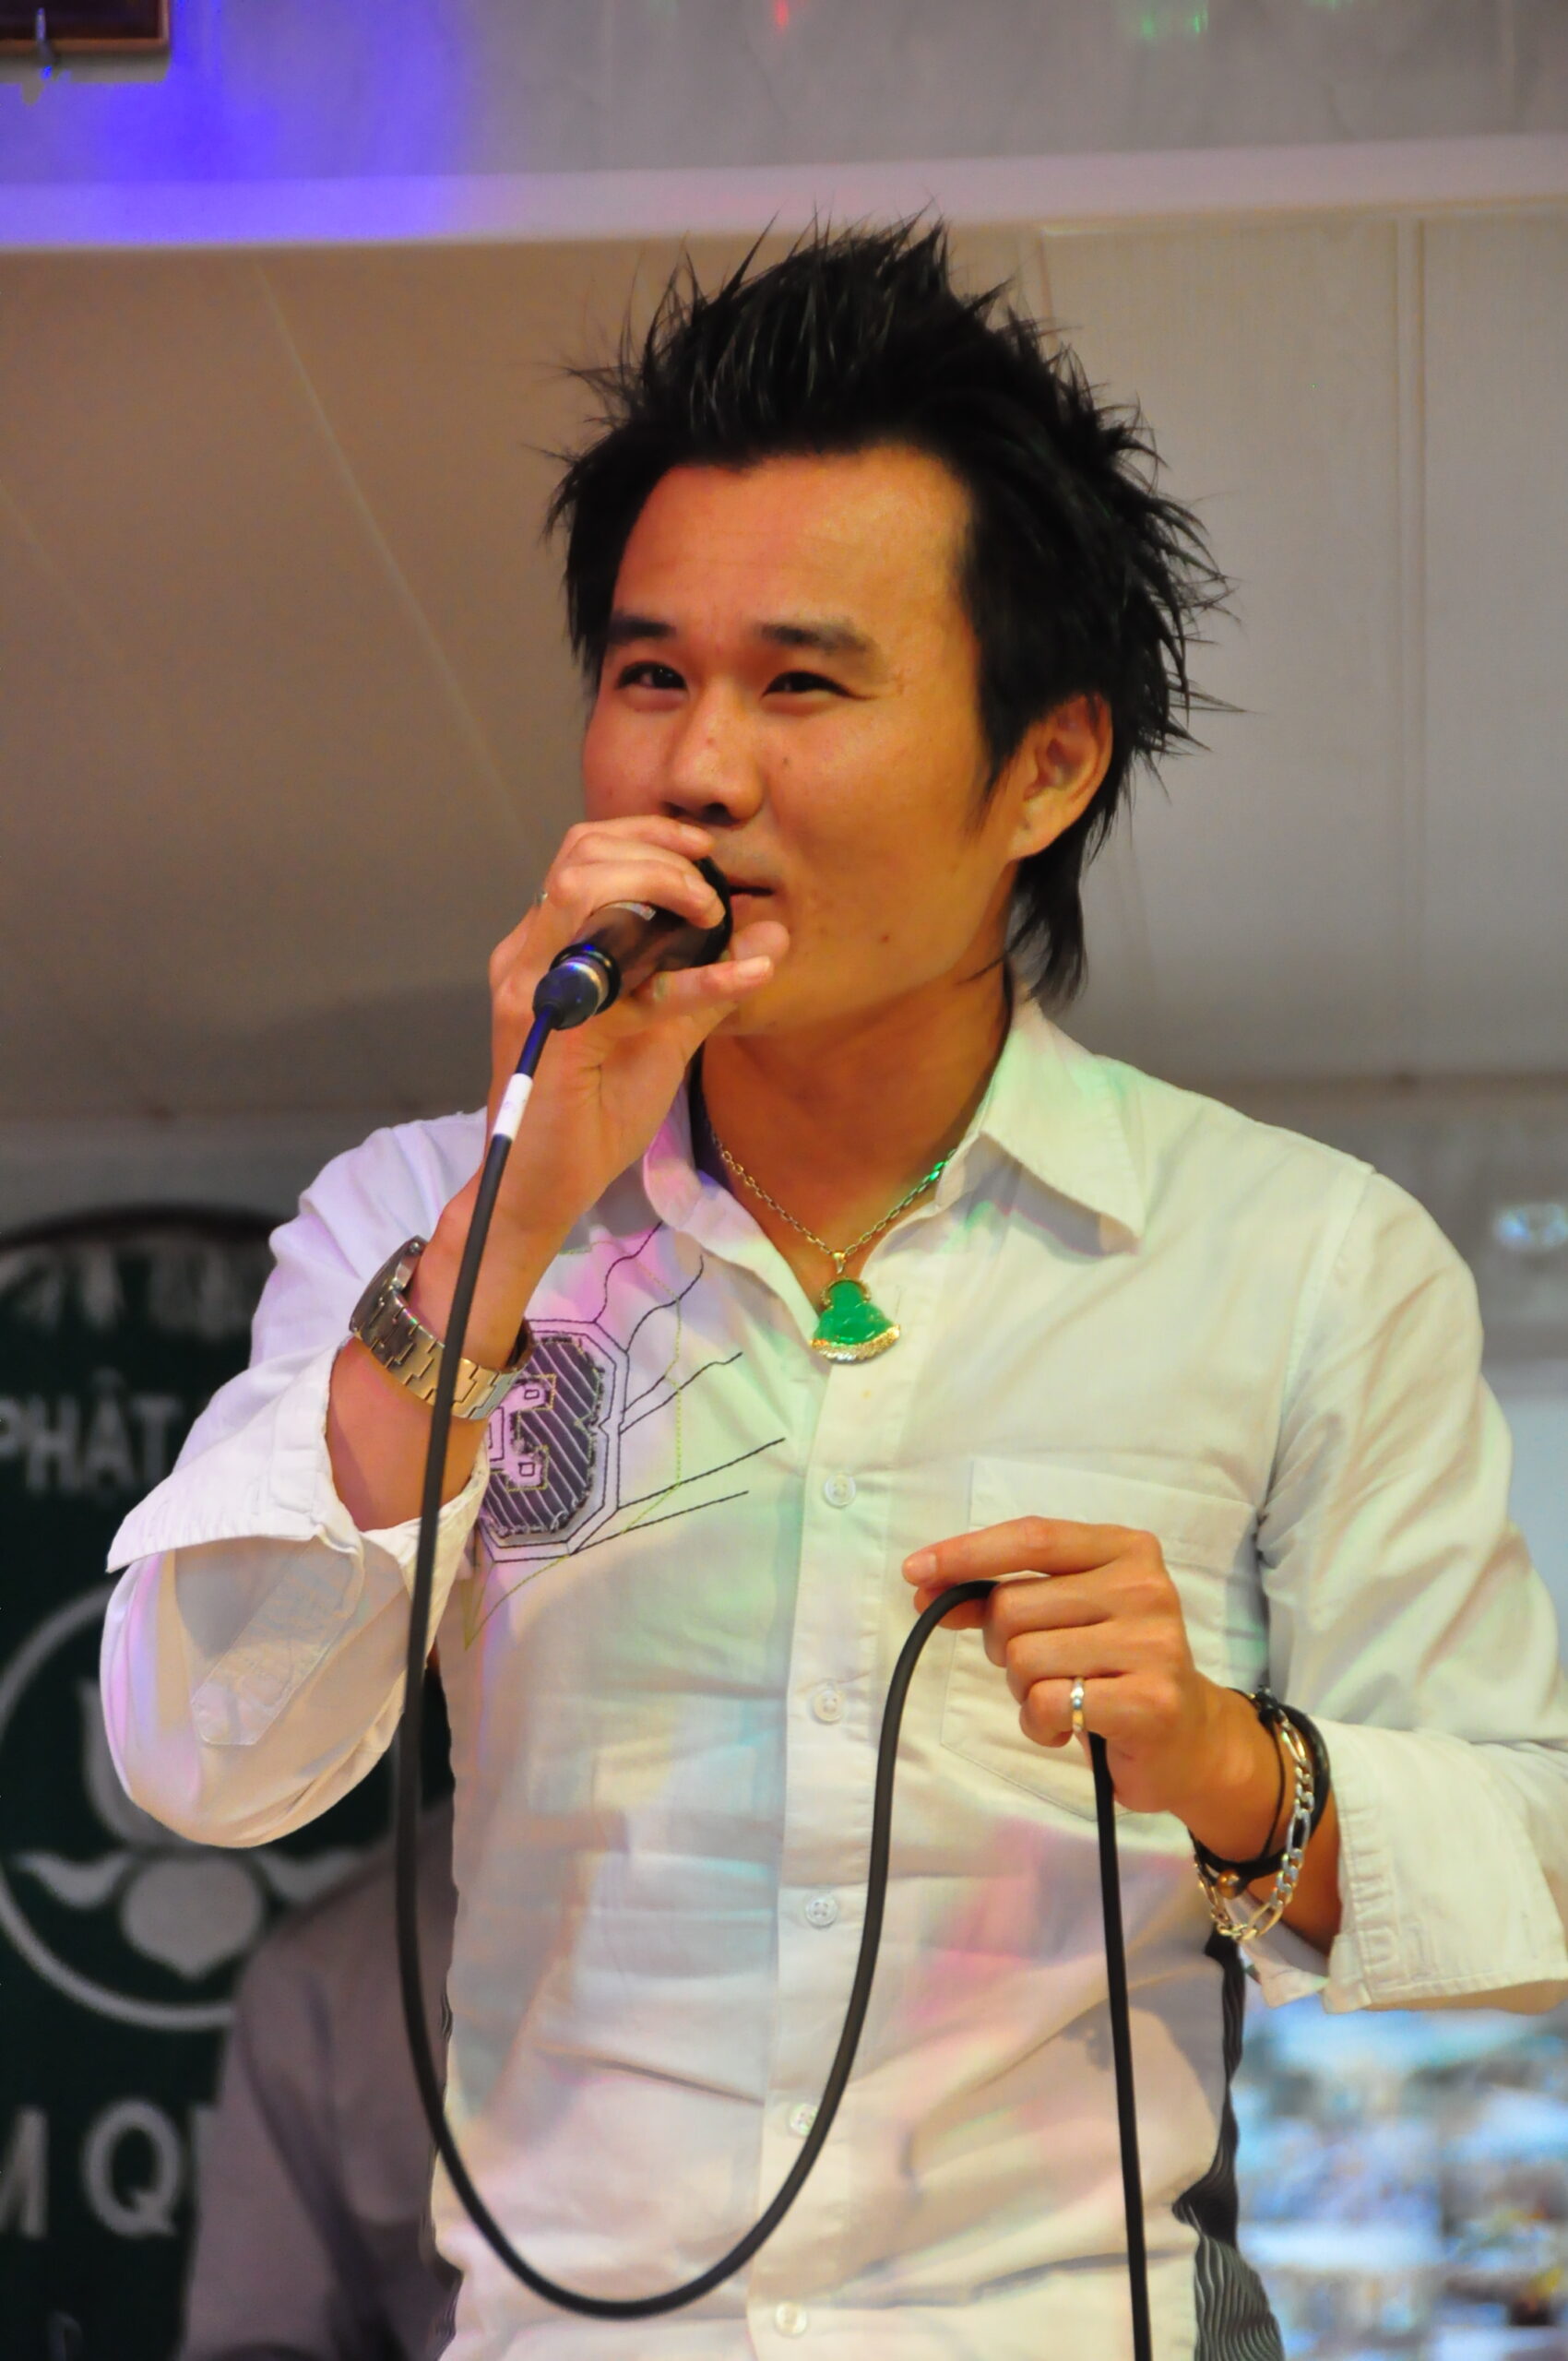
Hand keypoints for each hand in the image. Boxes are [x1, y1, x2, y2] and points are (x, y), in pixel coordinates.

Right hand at [409, 816, 788, 1364]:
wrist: (548, 1189)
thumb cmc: (593, 1112)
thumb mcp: (665, 1034)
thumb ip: (710, 980)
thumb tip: (768, 929)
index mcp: (550, 946)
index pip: (586, 851)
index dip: (649, 834)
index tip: (705, 850)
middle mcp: (530, 953)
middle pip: (581, 851)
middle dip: (659, 852)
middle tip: (711, 891)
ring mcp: (532, 986)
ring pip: (582, 886)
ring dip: (660, 884)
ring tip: (711, 917)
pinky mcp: (551, 1030)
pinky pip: (625, 983)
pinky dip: (696, 975)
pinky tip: (750, 973)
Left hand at [903, 1518, 1281, 1850]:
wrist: (1189, 1741)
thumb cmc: (1114, 1669)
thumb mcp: (1064, 1616)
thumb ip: (1004, 1595)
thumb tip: (927, 1587)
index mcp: (1125, 1549)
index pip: (1031, 1539)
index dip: (966, 1554)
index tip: (915, 1572)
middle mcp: (1144, 1587)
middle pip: (1014, 1606)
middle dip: (1001, 1645)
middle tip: (1038, 1669)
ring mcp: (1153, 1643)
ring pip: (1023, 1658)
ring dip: (1023, 1691)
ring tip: (1062, 1699)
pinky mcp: (1150, 1701)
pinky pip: (1046, 1704)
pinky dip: (1038, 1724)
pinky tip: (1068, 1728)